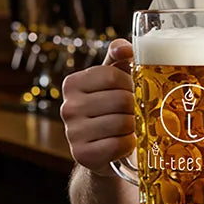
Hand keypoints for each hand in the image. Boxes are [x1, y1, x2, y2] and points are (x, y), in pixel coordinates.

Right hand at [60, 39, 135, 175]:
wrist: (106, 148)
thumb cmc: (114, 106)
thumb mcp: (115, 77)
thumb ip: (119, 56)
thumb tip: (125, 48)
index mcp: (73, 83)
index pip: (112, 76)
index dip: (130, 83)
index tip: (131, 89)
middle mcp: (68, 107)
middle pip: (121, 100)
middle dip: (135, 106)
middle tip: (134, 111)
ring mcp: (72, 133)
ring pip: (123, 123)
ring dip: (134, 125)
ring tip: (130, 126)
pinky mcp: (83, 155)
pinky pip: (119, 145)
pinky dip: (129, 144)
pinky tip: (124, 141)